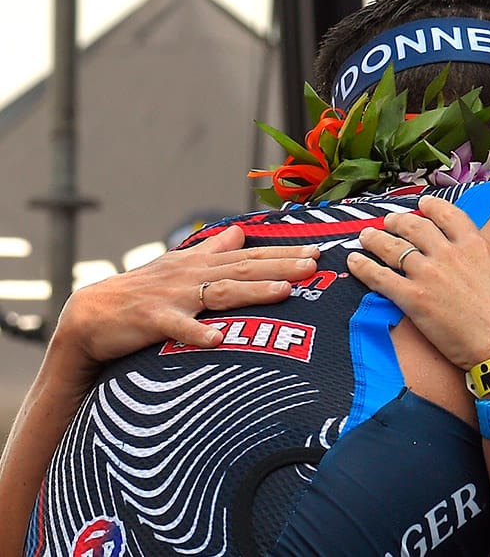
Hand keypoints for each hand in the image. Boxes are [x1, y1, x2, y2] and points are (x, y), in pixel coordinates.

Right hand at [54, 225, 318, 365]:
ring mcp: (173, 297)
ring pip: (220, 292)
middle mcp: (192, 276)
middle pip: (244, 270)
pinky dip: (197, 333)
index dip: (283, 254)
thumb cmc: (142, 291)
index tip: (317, 252)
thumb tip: (239, 232)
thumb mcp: (179, 265)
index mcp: (201, 265)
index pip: (250, 257)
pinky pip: (177, 329)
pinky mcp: (153, 321)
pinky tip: (218, 339)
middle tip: (314, 264)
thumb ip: (213, 250)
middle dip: (281, 267)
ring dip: (254, 292)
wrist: (90, 314)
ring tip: (285, 291)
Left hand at [348, 194, 489, 370]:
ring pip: (393, 248)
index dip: (432, 207)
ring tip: (365, 236)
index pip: (448, 215)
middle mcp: (449, 254)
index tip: (422, 205)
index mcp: (477, 245)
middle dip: (398, 221)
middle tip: (388, 222)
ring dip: (376, 239)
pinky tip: (353, 262)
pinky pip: (380, 278)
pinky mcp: (413, 301)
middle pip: (415, 228)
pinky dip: (363, 267)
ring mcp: (429, 276)